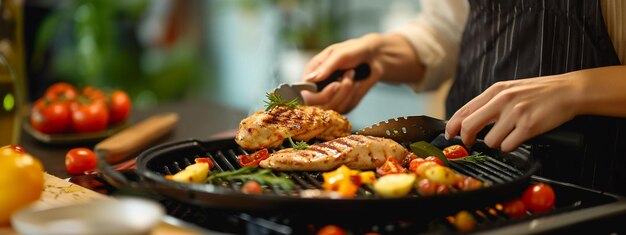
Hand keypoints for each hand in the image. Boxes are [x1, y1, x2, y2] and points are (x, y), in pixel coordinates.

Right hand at [301, 34, 383, 113]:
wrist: (374, 57)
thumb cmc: (354, 50)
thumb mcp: (340, 54)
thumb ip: (325, 66)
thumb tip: (309, 79)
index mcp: (312, 74)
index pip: (306, 94)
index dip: (318, 96)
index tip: (336, 84)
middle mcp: (318, 88)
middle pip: (319, 106)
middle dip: (337, 94)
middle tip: (348, 78)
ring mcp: (330, 98)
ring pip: (334, 108)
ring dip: (348, 92)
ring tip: (352, 74)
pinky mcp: (343, 104)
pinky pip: (346, 108)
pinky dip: (354, 96)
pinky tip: (357, 83)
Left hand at [445, 75, 578, 151]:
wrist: (568, 91)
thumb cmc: (539, 92)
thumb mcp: (510, 89)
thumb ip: (490, 102)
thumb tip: (469, 119)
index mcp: (496, 90)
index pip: (465, 110)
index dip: (453, 125)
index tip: (449, 134)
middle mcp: (503, 100)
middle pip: (470, 125)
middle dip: (466, 139)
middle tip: (470, 143)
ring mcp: (515, 113)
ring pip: (490, 140)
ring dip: (495, 144)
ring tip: (507, 136)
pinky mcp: (529, 126)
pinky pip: (507, 146)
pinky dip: (509, 147)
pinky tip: (517, 139)